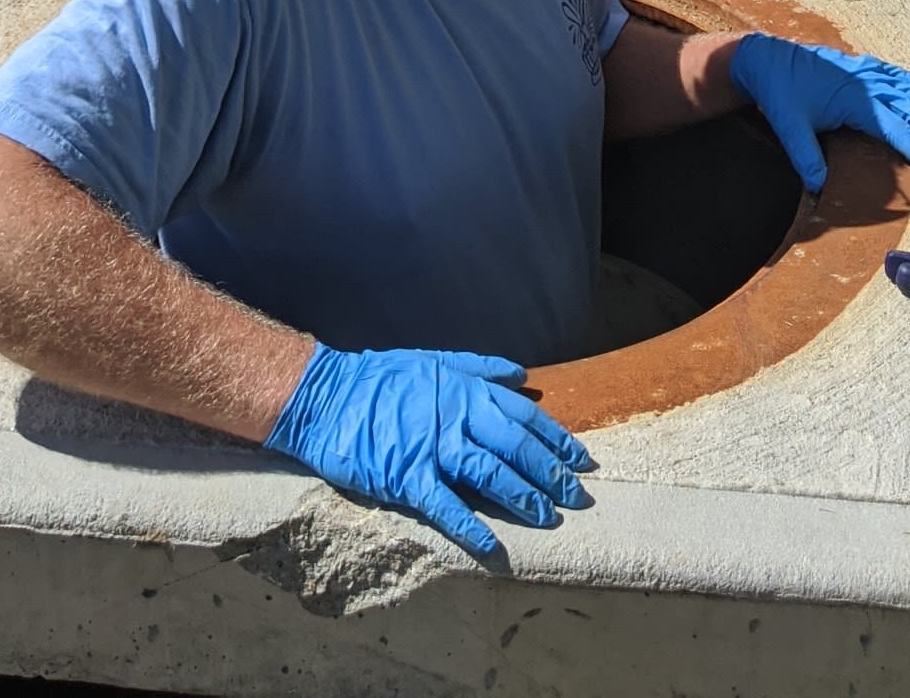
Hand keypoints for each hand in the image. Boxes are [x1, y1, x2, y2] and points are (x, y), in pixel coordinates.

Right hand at [266, 344, 594, 556]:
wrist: (328, 398)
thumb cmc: (381, 378)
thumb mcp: (434, 360)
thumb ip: (480, 368)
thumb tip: (521, 375)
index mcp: (466, 389)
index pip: (524, 416)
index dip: (556, 439)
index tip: (581, 460)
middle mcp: (457, 416)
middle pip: (516, 446)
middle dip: (551, 473)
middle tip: (578, 497)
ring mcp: (434, 447)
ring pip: (491, 473)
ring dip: (523, 498)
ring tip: (548, 519)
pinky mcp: (408, 477)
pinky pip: (447, 506)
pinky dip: (472, 529)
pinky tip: (495, 549)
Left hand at [728, 32, 909, 192]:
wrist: (768, 57)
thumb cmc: (780, 92)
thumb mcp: (789, 126)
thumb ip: (805, 156)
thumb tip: (819, 187)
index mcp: (854, 99)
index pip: (895, 126)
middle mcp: (867, 84)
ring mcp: (868, 73)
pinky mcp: (865, 67)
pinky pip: (902, 77)